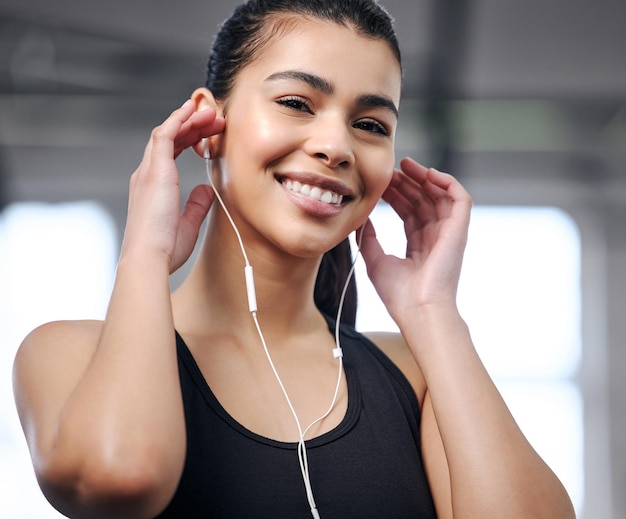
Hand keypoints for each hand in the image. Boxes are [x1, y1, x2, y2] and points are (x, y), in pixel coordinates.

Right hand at [122, 99, 225, 272]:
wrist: (149, 258)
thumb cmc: (164, 249)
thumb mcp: (188, 223)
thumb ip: (196, 204)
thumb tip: (206, 189)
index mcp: (153, 188)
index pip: (169, 153)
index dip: (188, 139)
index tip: (207, 135)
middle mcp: (147, 175)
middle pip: (169, 139)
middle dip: (192, 126)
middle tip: (214, 120)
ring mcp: (149, 171)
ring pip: (168, 132)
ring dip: (189, 119)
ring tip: (210, 112)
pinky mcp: (154, 170)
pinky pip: (165, 135)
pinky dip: (178, 119)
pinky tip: (191, 109)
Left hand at [359, 157, 472, 321]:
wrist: (419, 310)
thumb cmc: (398, 294)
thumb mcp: (376, 260)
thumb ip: (369, 237)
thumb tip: (360, 218)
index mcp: (418, 245)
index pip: (409, 211)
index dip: (396, 194)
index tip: (381, 183)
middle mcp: (435, 237)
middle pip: (422, 200)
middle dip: (407, 183)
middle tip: (390, 170)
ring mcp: (448, 233)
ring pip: (440, 195)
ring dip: (424, 178)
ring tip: (406, 165)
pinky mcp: (459, 230)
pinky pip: (460, 199)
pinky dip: (447, 183)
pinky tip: (428, 173)